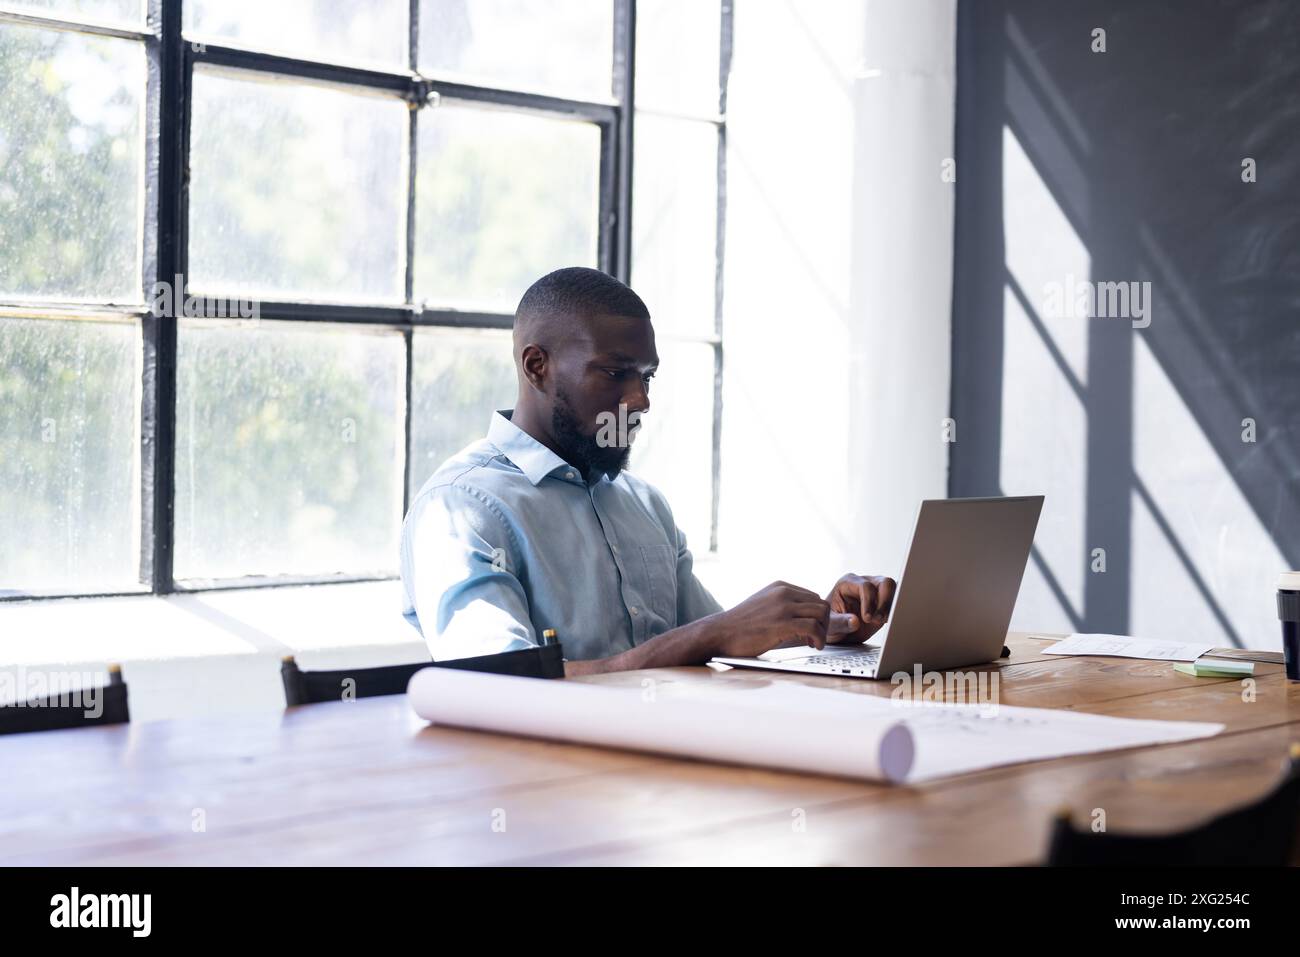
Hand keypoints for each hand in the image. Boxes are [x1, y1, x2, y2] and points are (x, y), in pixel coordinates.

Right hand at [709, 581, 832, 657]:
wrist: (719, 633)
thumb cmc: (739, 625)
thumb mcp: (762, 604)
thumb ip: (781, 604)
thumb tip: (801, 616)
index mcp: (780, 587)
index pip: (812, 597)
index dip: (816, 616)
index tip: (810, 630)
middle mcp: (783, 593)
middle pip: (821, 604)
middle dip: (823, 623)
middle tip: (815, 638)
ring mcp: (783, 607)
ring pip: (821, 613)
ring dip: (823, 631)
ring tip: (814, 643)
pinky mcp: (782, 623)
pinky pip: (814, 628)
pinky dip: (819, 639)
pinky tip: (813, 646)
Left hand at [825, 573, 895, 644]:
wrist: (837, 632)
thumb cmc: (829, 624)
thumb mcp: (830, 625)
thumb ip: (840, 622)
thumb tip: (855, 621)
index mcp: (848, 583)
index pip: (865, 586)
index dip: (869, 602)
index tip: (867, 618)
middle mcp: (864, 583)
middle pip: (885, 583)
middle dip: (884, 602)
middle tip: (878, 620)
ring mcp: (876, 592)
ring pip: (894, 590)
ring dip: (891, 606)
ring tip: (883, 621)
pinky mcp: (885, 602)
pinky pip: (896, 601)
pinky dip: (895, 610)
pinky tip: (888, 621)